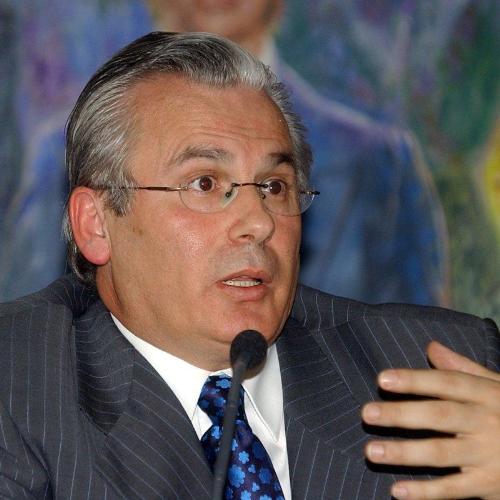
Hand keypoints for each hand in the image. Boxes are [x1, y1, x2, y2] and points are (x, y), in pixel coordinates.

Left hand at [361, 341, 499, 498]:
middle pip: (439, 416)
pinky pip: (455, 490)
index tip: (383, 379)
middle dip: (401, 415)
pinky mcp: (489, 485)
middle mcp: (485, 422)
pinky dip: (427, 492)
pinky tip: (398, 490)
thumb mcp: (497, 386)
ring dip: (405, 454)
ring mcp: (488, 455)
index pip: (445, 383)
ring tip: (372, 452)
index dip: (414, 380)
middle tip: (367, 414)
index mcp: (485, 394)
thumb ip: (463, 368)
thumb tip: (432, 347)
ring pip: (441, 453)